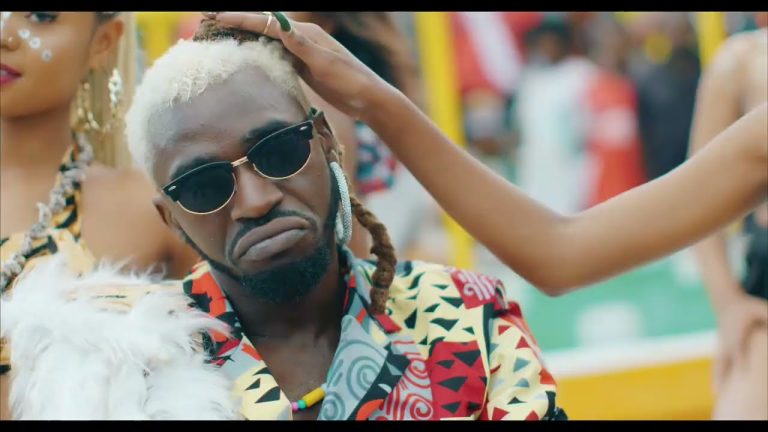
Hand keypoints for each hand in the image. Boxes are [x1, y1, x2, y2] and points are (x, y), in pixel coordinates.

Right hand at [205, 12, 395, 121]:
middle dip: (237, 24)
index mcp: (306, 33)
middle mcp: (302, 39)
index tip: (217, 17)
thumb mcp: (326, 63)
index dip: (241, 20)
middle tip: (210, 22)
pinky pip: (275, 56)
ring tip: (220, 36)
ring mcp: (302, 53)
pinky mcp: (303, 67)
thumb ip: (302, 45)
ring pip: (267, 41)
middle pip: (264, 27)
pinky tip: (246, 56)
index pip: (268, 22)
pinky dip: (259, 53)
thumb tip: (281, 23)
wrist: (369, 99)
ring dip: (245, 37)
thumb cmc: (351, 81)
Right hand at [713, 294, 767, 389]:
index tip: (741, 374)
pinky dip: (717, 376)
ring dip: (718, 380)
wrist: (726, 302)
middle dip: (726, 377)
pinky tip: (717, 390)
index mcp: (737, 335)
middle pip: (727, 363)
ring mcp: (723, 347)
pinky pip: (718, 365)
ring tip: (717, 395)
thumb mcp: (763, 309)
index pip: (739, 351)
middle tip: (723, 393)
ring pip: (720, 366)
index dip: (740, 362)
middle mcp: (728, 343)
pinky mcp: (722, 349)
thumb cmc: (748, 306)